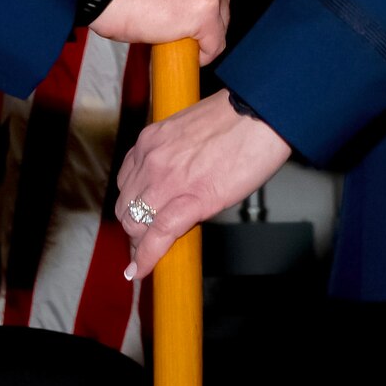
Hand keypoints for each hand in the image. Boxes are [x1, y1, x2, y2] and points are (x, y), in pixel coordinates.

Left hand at [114, 90, 292, 278]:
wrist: (259, 115)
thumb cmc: (234, 119)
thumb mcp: (188, 132)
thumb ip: (173, 155)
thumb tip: (176, 180)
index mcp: (150, 140)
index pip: (126, 182)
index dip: (132, 205)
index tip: (137, 218)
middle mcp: (151, 159)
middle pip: (126, 207)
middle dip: (134, 227)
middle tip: (146, 241)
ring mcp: (166, 180)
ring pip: (136, 224)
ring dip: (141, 242)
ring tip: (148, 256)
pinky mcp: (190, 199)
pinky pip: (158, 235)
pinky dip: (146, 257)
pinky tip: (141, 270)